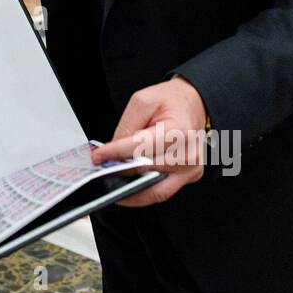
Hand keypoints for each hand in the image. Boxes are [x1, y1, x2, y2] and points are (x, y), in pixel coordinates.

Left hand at [91, 77, 207, 206]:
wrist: (194, 102)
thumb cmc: (171, 101)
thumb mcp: (143, 101)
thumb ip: (127, 127)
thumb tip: (112, 151)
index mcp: (178, 130)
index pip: (140, 148)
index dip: (115, 154)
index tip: (98, 157)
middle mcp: (189, 153)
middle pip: (147, 171)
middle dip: (120, 174)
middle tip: (101, 173)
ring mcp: (192, 168)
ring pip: (155, 190)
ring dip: (131, 189)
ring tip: (111, 183)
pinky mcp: (190, 176)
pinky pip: (162, 191)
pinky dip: (144, 191)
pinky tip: (128, 185)